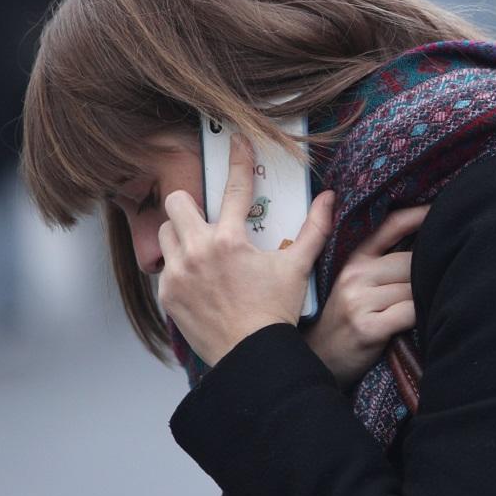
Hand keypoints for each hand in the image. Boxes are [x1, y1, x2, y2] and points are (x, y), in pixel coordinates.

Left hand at [158, 134, 335, 366]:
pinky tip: (199, 281)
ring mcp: (178, 273)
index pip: (236, 187)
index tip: (237, 141)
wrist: (252, 355)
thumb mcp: (297, 267)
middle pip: (177, 203)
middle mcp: (198, 250)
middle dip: (190, 205)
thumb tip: (330, 199)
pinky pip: (165, 267)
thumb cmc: (274, 313)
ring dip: (180, 237)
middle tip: (206, 220)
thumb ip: (313, 230)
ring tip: (201, 252)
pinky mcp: (168, 294)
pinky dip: (179, 269)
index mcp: (230, 240)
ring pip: (165, 234)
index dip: (239, 159)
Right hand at [303, 204, 429, 388]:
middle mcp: (355, 275)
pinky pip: (411, 312)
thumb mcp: (354, 284)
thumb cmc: (346, 321)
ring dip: (426, 297)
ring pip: (413, 287)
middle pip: (410, 261)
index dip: (418, 215)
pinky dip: (421, 317)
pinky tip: (421, 323)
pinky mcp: (368, 327)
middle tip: (440, 280)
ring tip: (428, 306)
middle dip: (427, 273)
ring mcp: (359, 301)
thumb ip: (381, 262)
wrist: (320, 360)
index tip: (442, 208)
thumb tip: (423, 241)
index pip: (390, 226)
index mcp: (354, 259)